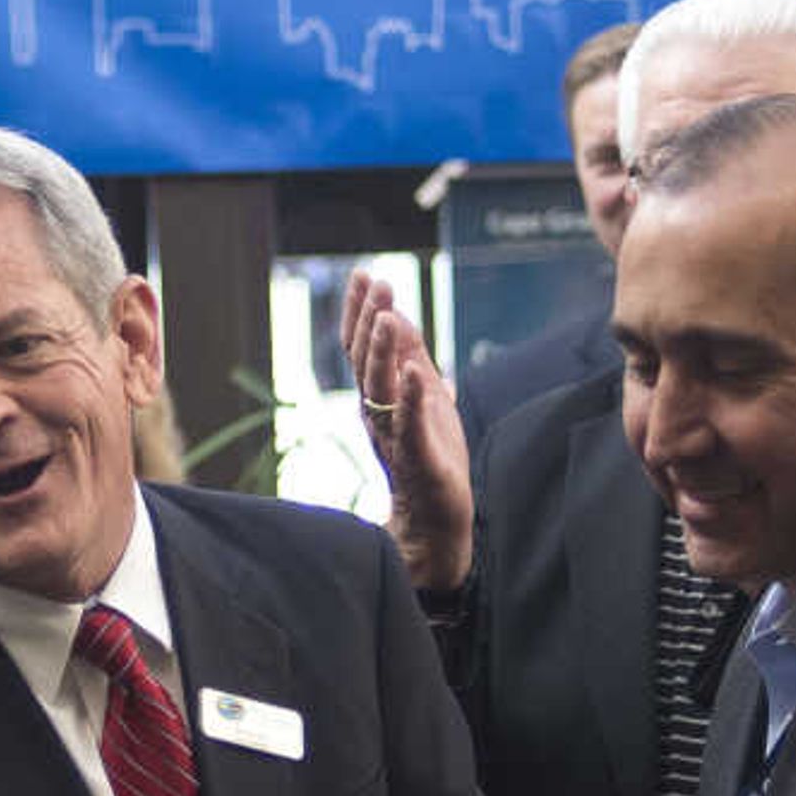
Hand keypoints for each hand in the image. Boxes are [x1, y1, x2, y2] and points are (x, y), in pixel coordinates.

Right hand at [338, 268, 471, 593]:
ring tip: (388, 317)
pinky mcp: (418, 458)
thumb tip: (398, 317)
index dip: (361, 312)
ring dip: (384, 351)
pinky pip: (409, 424)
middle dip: (369, 320)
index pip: (362, 348)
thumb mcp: (423, 396)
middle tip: (376, 282)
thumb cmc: (429, 457)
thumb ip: (411, 359)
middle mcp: (378, 413)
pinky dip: (410, 398)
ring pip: (380, 388)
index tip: (363, 275)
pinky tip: (414, 372)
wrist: (434, 520)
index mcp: (379, 397)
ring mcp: (395, 435)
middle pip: (366, 360)